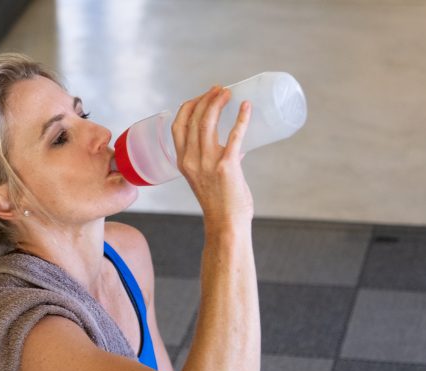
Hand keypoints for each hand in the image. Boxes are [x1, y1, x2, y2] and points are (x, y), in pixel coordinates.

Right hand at [171, 85, 253, 227]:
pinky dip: (242, 118)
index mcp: (183, 161)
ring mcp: (208, 163)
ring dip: (218, 103)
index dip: (189, 105)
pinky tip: (247, 107)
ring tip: (228, 93)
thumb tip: (238, 144)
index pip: (178, 125)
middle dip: (206, 98)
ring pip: (208, 122)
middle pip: (194, 118)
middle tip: (220, 90)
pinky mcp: (227, 166)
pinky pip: (234, 136)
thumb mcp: (207, 179)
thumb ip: (218, 160)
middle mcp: (191, 160)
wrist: (226, 225)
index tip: (203, 96)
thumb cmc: (220, 204)